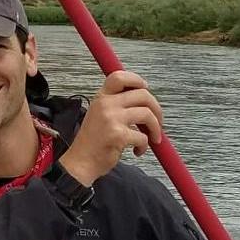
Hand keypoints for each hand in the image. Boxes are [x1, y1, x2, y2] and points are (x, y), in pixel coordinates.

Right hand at [59, 69, 164, 185]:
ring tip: (153, 138)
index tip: (146, 90)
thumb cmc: (93, 141)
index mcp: (101, 97)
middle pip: (143, 94)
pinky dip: (145, 146)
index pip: (120, 76)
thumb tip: (144, 101)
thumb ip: (116, 104)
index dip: (138, 80)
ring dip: (156, 128)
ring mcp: (111, 119)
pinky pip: (143, 136)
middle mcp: (106, 104)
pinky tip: (138, 151)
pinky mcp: (118, 135)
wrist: (81, 162)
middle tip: (158, 122)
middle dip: (156, 109)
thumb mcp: (99, 114)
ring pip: (147, 114)